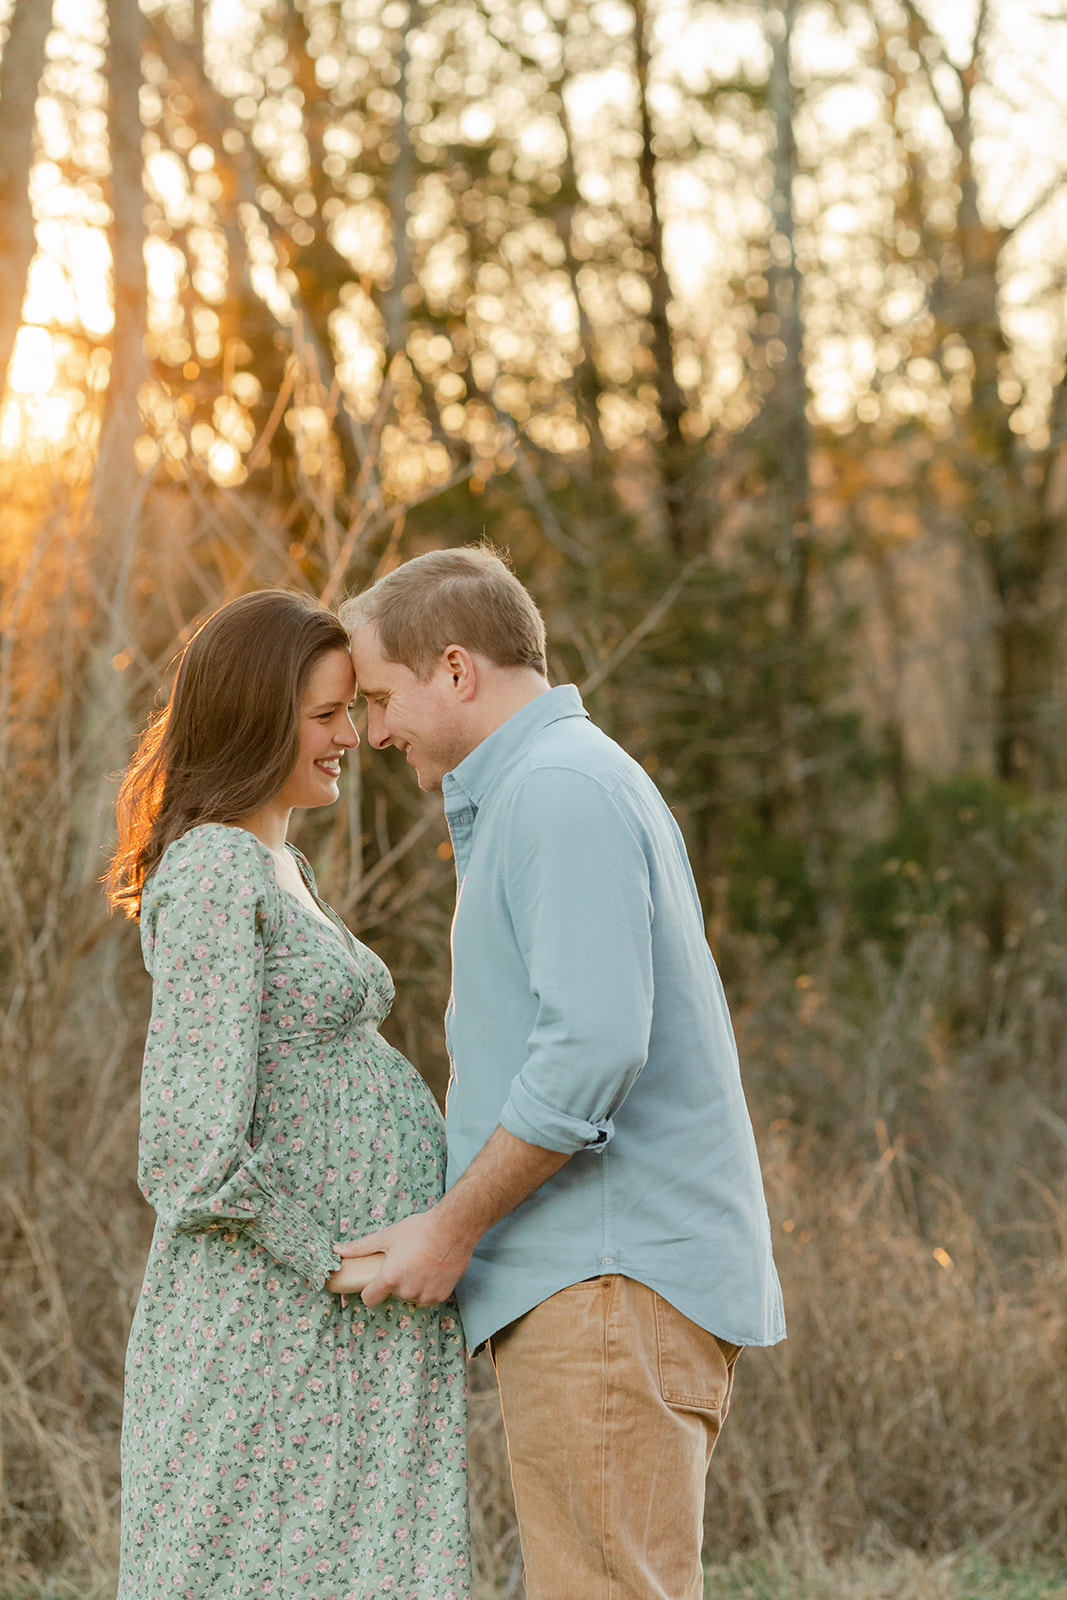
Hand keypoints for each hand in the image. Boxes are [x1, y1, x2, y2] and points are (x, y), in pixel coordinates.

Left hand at [333, 1209, 472, 1308]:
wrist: (452, 1229)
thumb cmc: (420, 1230)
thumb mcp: (388, 1236)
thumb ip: (362, 1247)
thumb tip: (337, 1250)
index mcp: (390, 1278)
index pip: (369, 1299)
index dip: (370, 1290)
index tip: (375, 1282)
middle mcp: (406, 1292)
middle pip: (393, 1294)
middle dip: (396, 1282)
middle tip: (404, 1263)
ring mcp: (424, 1295)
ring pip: (411, 1297)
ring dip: (413, 1286)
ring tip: (421, 1265)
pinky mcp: (440, 1296)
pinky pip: (428, 1297)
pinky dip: (429, 1288)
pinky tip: (433, 1271)